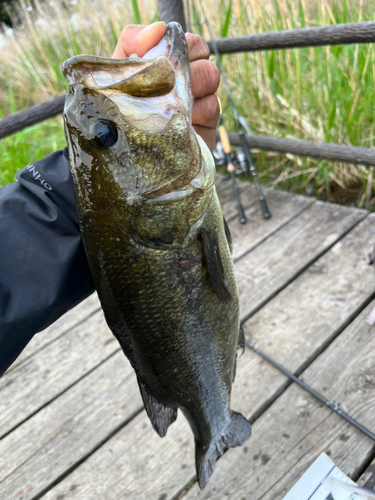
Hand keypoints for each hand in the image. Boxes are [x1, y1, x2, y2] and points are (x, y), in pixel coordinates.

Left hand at [112, 22, 219, 150]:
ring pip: (213, 90)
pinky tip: (180, 123)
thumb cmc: (119, 106)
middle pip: (209, 68)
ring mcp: (200, 108)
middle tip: (169, 86)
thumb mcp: (119, 71)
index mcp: (174, 67)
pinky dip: (196, 115)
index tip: (169, 59)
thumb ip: (132, 41)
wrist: (118, 147)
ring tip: (171, 106)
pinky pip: (213, 112)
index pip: (195, 46)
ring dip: (193, 95)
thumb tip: (160, 28)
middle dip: (191, 74)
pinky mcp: (205, 130)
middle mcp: (191, 85)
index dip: (188, 48)